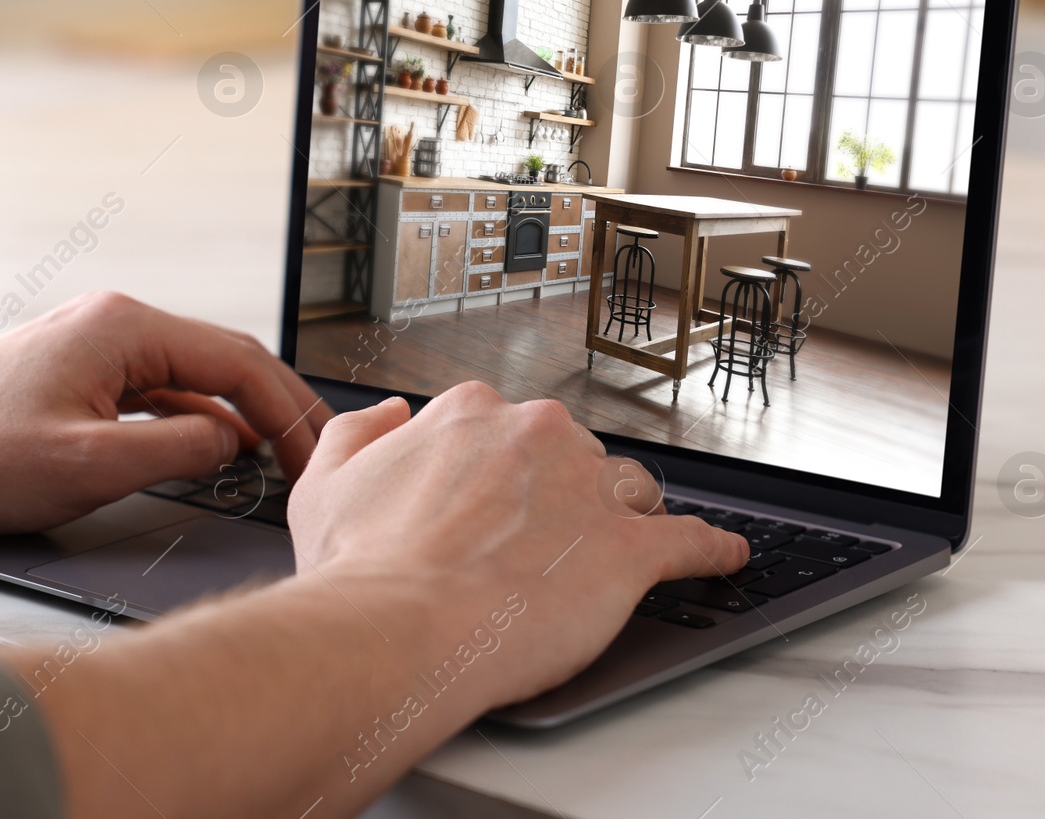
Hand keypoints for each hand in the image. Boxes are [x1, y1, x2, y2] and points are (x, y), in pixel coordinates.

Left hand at [0, 292, 332, 534]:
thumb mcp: (91, 466)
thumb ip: (179, 452)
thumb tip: (234, 442)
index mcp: (124, 328)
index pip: (238, 361)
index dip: (287, 411)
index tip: (315, 455)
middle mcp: (115, 321)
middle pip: (225, 359)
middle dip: (277, 406)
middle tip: (318, 452)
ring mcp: (97, 343)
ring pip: (195, 374)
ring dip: (242, 412)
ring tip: (283, 454)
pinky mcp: (81, 371)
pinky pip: (161, 388)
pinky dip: (198, 418)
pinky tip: (219, 448)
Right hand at [286, 381, 748, 708]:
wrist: (399, 629)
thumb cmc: (362, 571)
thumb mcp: (324, 484)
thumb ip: (359, 434)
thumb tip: (391, 415)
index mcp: (471, 414)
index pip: (506, 429)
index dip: (502, 474)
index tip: (494, 506)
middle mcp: (536, 435)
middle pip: (572, 456)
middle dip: (559, 497)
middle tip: (531, 550)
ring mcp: (588, 489)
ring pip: (625, 491)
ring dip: (616, 522)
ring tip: (600, 562)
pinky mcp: (628, 549)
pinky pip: (689, 540)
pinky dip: (709, 550)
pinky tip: (720, 556)